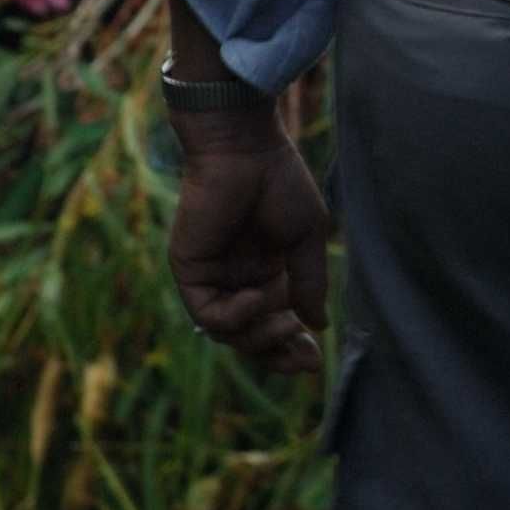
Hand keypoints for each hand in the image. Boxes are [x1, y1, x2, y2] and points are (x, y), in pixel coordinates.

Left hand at [167, 129, 330, 376]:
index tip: (314, 360)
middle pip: (250, 337)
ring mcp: (212, 277)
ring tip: (287, 320)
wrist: (244, 149)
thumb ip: (309, 283)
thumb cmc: (280, 182)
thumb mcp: (306, 239)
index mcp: (266, 271)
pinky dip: (234, 316)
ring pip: (229, 335)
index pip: (274, 323)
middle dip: (278, 353)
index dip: (292, 346)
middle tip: (306, 359)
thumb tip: (319, 325)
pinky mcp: (190, 271)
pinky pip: (208, 315)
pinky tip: (256, 297)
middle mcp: (236, 279)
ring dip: (261, 336)